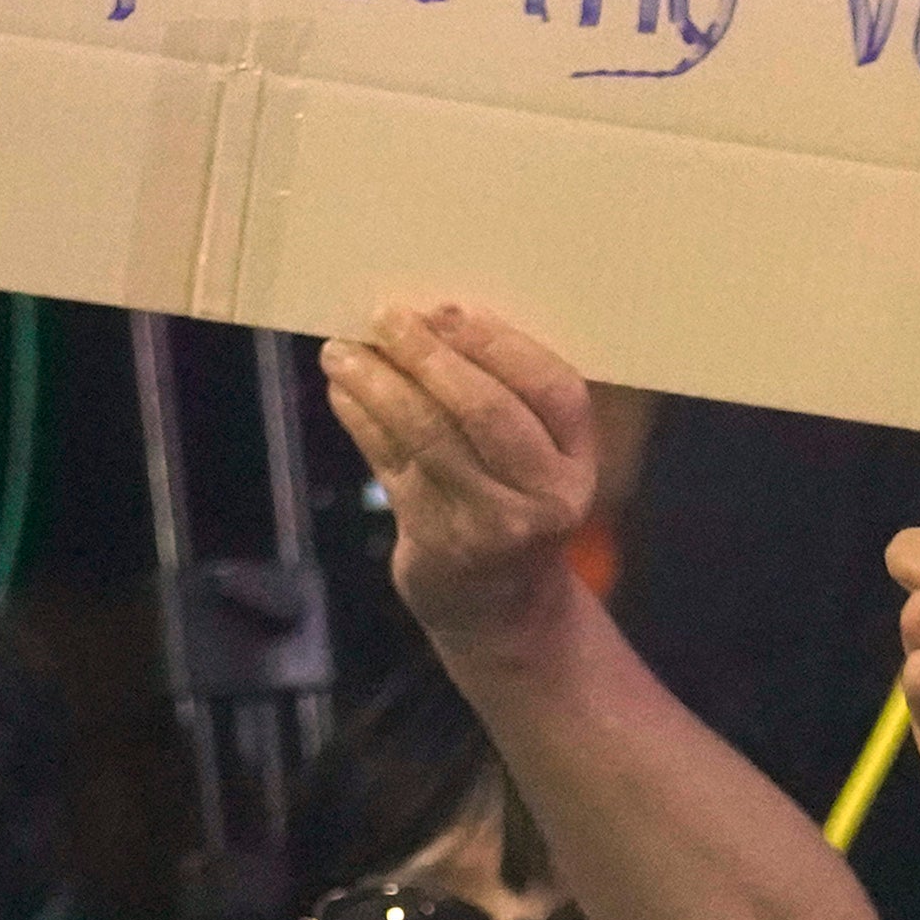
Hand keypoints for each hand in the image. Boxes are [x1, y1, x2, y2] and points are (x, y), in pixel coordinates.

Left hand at [320, 301, 603, 653]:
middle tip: (386, 318)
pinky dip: (361, 420)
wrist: (503, 610)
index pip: (553, 390)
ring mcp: (490, 524)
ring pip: (428, 434)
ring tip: (341, 350)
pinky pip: (391, 464)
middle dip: (429, 356)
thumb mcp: (537, 460)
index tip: (448, 309)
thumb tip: (433, 318)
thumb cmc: (514, 506)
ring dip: (378, 383)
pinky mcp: (436, 542)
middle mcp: (544, 496)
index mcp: (578, 461)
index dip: (500, 345)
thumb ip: (506, 398)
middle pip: (486, 411)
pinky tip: (343, 391)